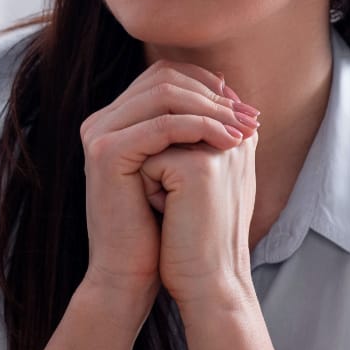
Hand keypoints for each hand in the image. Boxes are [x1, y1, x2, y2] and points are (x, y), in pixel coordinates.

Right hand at [80, 62, 257, 311]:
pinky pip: (162, 125)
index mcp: (116, 119)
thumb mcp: (181, 166)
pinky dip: (201, 128)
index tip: (244, 108)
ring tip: (245, 131)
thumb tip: (226, 86)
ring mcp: (99, 133)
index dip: (208, 85)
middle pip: (164, 78)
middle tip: (250, 117)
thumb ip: (194, 126)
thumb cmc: (160, 226)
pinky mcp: (106, 153)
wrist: (130, 273)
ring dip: (213, 109)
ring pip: (165, 95)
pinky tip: (229, 143)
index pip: (164, 76)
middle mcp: (102, 120)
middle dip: (214, 95)